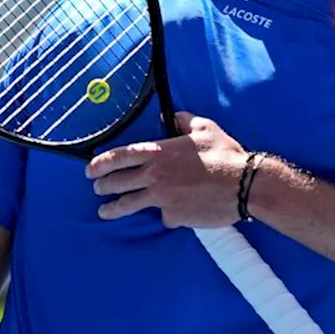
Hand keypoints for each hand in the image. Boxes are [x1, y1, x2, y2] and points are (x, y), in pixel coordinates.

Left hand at [87, 112, 247, 227]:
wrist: (244, 185)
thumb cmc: (226, 155)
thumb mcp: (205, 128)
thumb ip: (183, 121)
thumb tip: (172, 117)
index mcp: (159, 152)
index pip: (119, 156)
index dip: (100, 163)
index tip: (90, 169)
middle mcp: (155, 176)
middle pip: (117, 182)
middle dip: (102, 185)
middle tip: (97, 188)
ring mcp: (162, 198)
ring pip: (127, 205)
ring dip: (112, 208)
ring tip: (105, 211)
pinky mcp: (173, 217)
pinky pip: (163, 216)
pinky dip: (165, 214)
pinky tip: (171, 213)